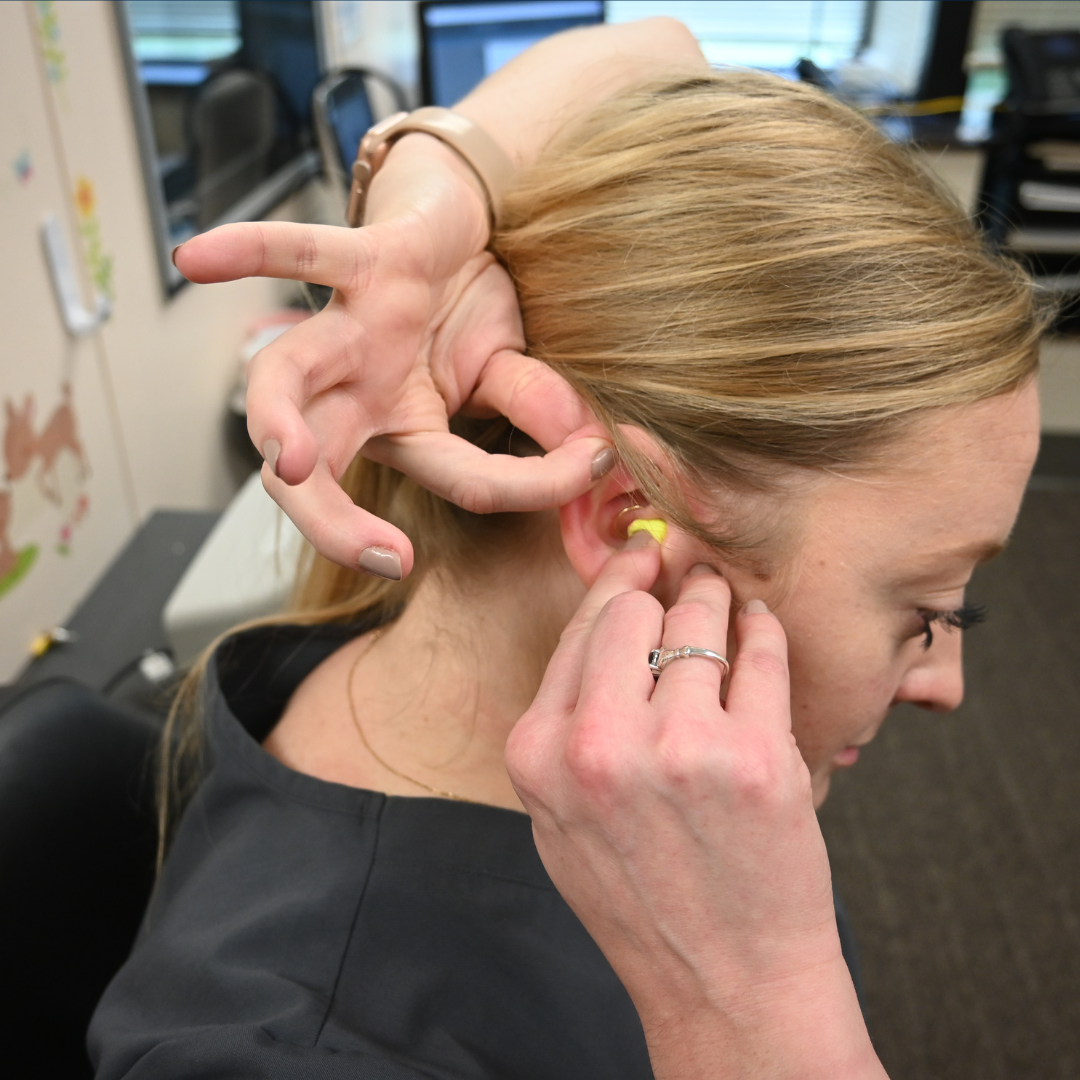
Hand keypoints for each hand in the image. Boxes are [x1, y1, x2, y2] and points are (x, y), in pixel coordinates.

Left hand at [174, 135, 611, 576]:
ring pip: (285, 378)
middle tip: (382, 558)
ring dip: (276, 421)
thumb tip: (590, 447)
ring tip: (292, 461)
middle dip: (330, 522)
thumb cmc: (471, 304)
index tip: (588, 470)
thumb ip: (537, 409)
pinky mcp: (359, 262)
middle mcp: (356, 391)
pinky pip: (302, 254)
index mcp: (395, 427)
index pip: (455, 477)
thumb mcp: (512, 366)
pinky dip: (253, 252)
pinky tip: (194, 259)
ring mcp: (350, 329)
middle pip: (316, 471)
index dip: (525, 484)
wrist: (458, 223)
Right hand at [505, 537, 883, 1079]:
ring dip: (717, 598)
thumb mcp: (561, 817)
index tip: (641, 558)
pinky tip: (762, 629)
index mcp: (538, 754)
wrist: (724, 983)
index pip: (577, 631)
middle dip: (666, 585)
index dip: (616, 583)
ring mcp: (680, 750)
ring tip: (728, 597)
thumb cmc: (643, 898)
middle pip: (633, 612)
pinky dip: (764, 629)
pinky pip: (761, 652)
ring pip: (699, 620)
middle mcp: (598, 745)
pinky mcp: (756, 758)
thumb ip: (566, 721)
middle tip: (691, 577)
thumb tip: (608, 619)